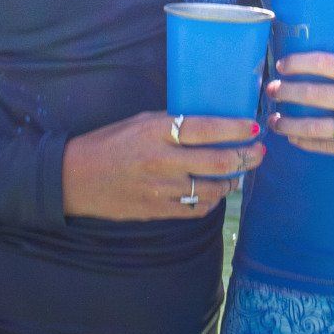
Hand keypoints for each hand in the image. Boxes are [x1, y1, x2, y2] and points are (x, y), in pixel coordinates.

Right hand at [62, 111, 263, 220]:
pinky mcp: (157, 211)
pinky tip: (216, 193)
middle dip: (245, 157)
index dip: (235, 129)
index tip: (254, 127)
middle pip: (217, 161)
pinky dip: (211, 201)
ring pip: (211, 188)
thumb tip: (207, 125)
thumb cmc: (108, 143)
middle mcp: (162, 161)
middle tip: (259, 153)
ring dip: (232, 181)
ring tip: (239, 174)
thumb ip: (172, 123)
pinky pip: (195, 209)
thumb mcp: (139, 122)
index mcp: (157, 132)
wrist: (75, 178)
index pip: (206, 129)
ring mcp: (160, 190)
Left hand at [268, 54, 333, 168]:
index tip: (284, 64)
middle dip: (287, 92)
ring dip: (290, 123)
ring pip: (316, 127)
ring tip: (276, 120)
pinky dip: (307, 144)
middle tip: (272, 90)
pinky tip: (295, 139)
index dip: (300, 63)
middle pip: (315, 94)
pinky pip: (329, 148)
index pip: (328, 63)